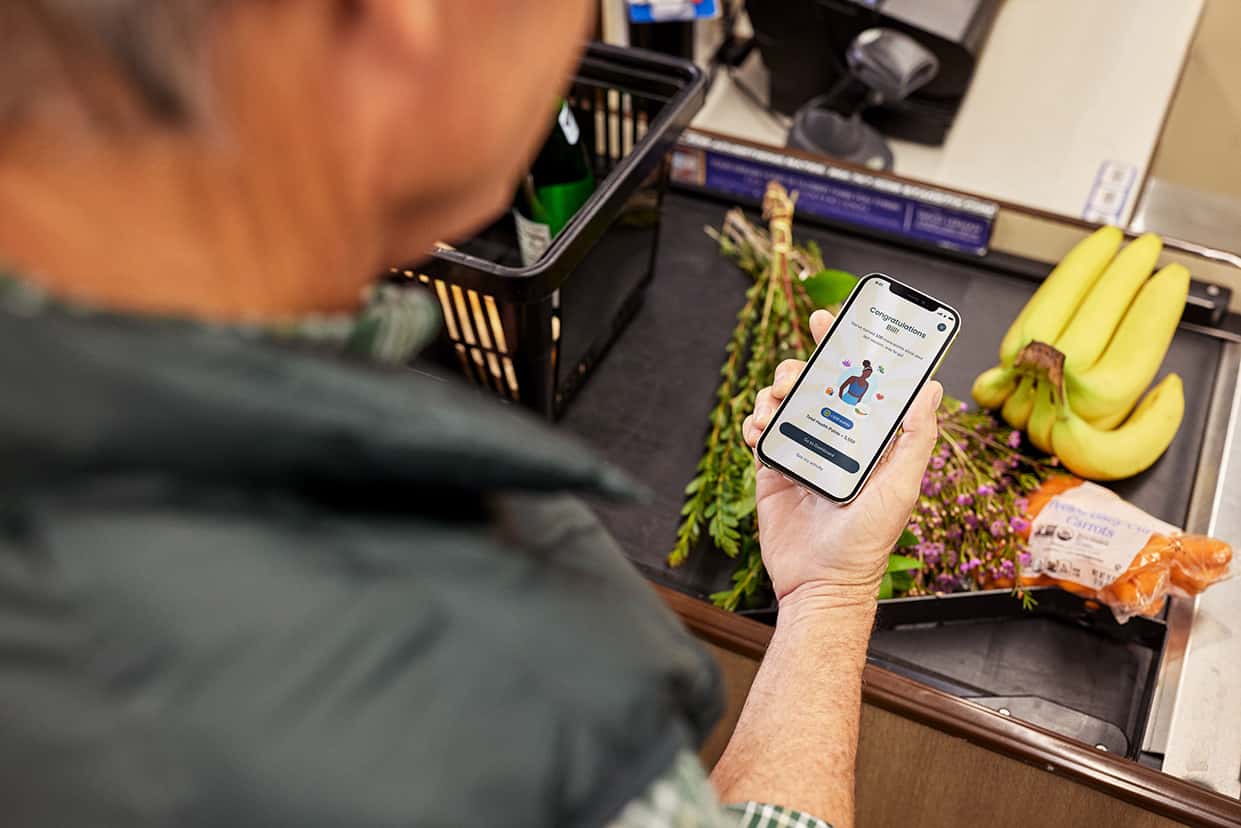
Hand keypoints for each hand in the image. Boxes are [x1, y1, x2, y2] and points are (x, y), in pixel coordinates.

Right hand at [742, 310, 941, 606]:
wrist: (820, 582)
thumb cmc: (866, 542)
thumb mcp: (901, 486)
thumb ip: (915, 438)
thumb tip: (930, 387)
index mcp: (870, 435)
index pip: (861, 379)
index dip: (848, 346)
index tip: (835, 319)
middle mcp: (837, 437)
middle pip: (816, 380)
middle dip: (802, 364)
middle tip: (796, 370)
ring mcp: (803, 449)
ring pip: (783, 400)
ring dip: (774, 394)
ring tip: (776, 408)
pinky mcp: (773, 467)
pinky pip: (760, 430)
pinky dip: (754, 423)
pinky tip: (760, 433)